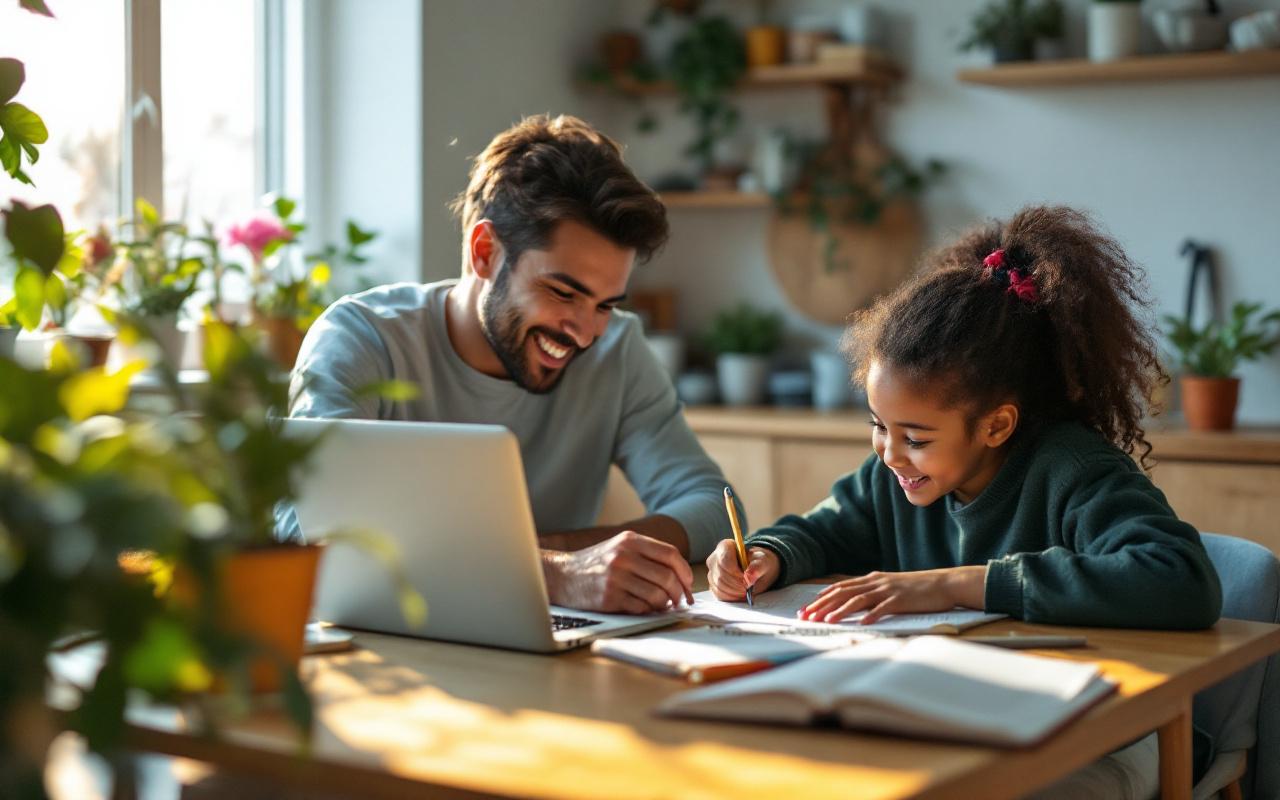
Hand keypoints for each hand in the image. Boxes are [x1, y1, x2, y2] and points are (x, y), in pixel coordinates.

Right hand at [542, 530, 693, 614]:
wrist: (562, 576)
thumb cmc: (597, 564)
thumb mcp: (620, 547)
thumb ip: (648, 555)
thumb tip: (680, 577)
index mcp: (630, 541)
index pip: (670, 554)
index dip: (684, 572)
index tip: (688, 584)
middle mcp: (623, 557)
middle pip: (667, 577)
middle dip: (679, 593)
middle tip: (680, 601)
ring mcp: (616, 578)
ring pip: (657, 595)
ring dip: (664, 604)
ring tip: (661, 605)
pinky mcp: (609, 598)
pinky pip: (641, 608)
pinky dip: (648, 611)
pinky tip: (645, 608)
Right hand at [706, 540, 779, 600]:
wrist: (757, 570)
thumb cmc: (758, 562)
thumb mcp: (763, 561)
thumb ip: (758, 567)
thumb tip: (749, 577)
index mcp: (725, 546)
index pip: (724, 560)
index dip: (735, 573)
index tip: (747, 580)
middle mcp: (715, 558)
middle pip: (720, 575)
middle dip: (736, 585)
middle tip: (748, 588)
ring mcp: (712, 572)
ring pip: (718, 585)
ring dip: (734, 592)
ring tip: (746, 591)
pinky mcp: (713, 585)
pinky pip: (718, 594)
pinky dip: (730, 597)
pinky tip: (739, 595)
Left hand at [798, 566, 987, 623]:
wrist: (943, 583)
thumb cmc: (916, 588)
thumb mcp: (889, 587)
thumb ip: (871, 593)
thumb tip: (852, 606)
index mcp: (871, 579)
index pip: (839, 588)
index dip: (820, 598)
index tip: (805, 609)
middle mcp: (876, 582)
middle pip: (843, 593)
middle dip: (822, 605)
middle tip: (806, 617)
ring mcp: (888, 590)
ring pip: (859, 599)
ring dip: (841, 611)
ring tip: (826, 621)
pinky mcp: (902, 599)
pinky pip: (884, 608)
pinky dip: (872, 615)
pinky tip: (863, 624)